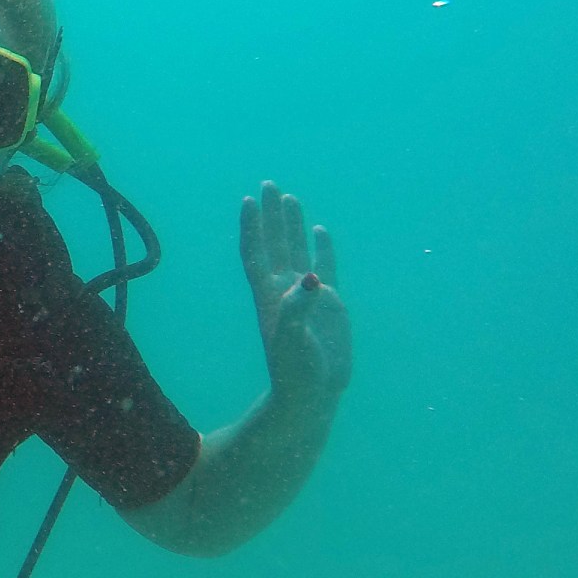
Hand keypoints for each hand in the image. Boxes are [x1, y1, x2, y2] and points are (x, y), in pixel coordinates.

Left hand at [239, 181, 351, 399]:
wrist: (312, 393)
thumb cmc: (295, 370)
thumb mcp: (293, 340)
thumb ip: (300, 308)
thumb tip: (312, 279)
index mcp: (268, 295)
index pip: (255, 252)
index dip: (251, 227)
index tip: (248, 200)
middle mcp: (284, 288)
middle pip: (274, 243)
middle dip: (271, 215)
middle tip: (269, 184)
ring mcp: (306, 294)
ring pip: (297, 250)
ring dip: (292, 225)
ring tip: (289, 198)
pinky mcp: (329, 303)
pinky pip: (325, 266)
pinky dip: (322, 248)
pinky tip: (319, 230)